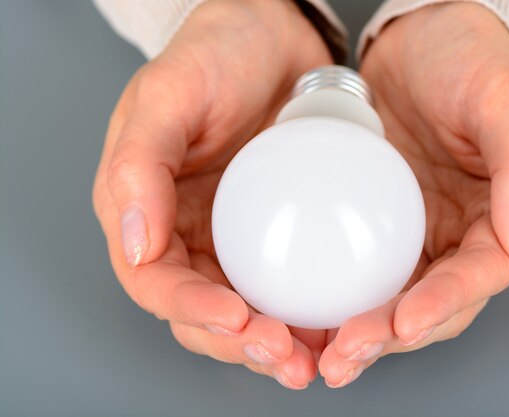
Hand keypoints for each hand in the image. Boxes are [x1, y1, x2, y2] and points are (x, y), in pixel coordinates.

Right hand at [92, 0, 332, 388]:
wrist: (275, 35)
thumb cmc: (216, 52)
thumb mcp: (170, 92)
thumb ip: (138, 164)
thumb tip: (132, 244)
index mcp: (146, 211)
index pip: (155, 281)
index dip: (191, 311)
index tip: (238, 319)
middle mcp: (186, 234)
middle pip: (202, 312)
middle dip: (239, 344)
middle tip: (285, 356)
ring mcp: (232, 237)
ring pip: (246, 311)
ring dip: (275, 343)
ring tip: (313, 359)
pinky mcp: (275, 233)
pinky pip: (288, 282)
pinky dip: (307, 311)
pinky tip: (336, 323)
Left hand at [319, 3, 508, 386]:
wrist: (421, 34)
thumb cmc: (472, 55)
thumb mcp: (503, 99)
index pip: (482, 277)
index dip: (443, 307)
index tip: (401, 325)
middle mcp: (473, 234)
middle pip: (436, 303)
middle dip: (394, 336)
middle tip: (346, 355)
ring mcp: (428, 231)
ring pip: (399, 297)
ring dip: (364, 330)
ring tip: (324, 353)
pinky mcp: (388, 222)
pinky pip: (367, 267)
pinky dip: (344, 294)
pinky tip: (312, 310)